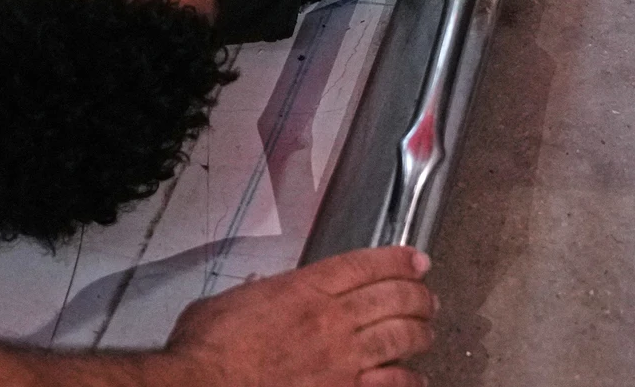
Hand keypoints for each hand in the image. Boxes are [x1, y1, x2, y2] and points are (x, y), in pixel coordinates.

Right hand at [165, 247, 437, 386]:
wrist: (207, 384)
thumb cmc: (209, 349)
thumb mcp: (225, 302)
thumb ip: (253, 293)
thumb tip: (261, 288)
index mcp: (302, 289)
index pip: (365, 264)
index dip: (397, 259)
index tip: (415, 259)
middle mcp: (331, 320)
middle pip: (394, 296)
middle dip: (418, 294)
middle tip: (426, 296)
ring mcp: (343, 359)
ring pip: (403, 336)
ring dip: (421, 331)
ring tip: (427, 330)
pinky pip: (395, 383)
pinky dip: (411, 379)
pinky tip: (416, 377)